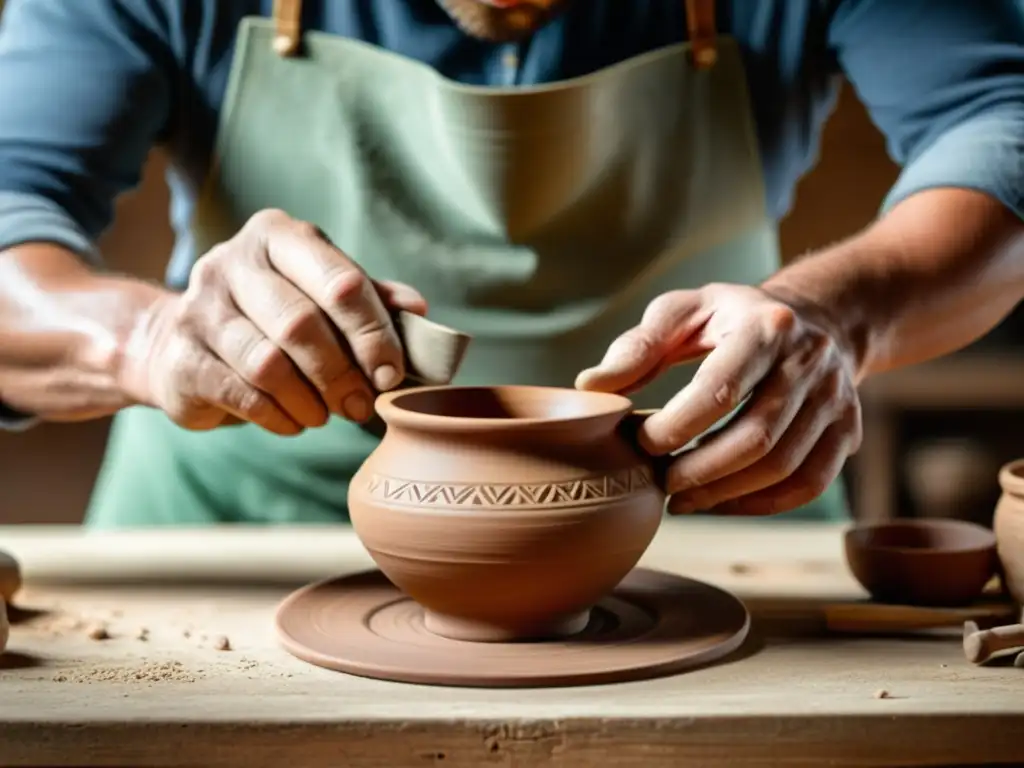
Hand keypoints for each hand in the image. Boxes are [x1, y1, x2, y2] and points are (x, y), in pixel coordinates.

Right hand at [119, 209, 426, 434]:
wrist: (181, 342)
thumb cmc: (273, 318)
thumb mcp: (322, 296)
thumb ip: (370, 299)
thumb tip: (418, 311)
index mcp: (280, 236)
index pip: (340, 282)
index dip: (373, 333)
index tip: (391, 374)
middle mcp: (234, 261)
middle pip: (302, 324)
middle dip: (342, 374)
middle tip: (362, 405)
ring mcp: (198, 306)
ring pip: (268, 364)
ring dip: (310, 400)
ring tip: (326, 414)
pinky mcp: (180, 356)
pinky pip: (241, 394)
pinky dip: (278, 416)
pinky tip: (295, 420)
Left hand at [576, 283, 861, 515]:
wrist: (813, 319)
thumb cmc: (729, 318)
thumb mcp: (682, 312)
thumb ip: (637, 347)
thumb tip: (590, 388)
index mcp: (767, 326)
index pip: (722, 389)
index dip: (678, 426)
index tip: (643, 443)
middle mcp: (811, 362)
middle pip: (757, 438)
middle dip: (701, 470)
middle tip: (660, 483)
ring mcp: (836, 400)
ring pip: (784, 468)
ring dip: (726, 493)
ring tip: (681, 499)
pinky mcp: (847, 430)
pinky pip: (808, 484)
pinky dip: (760, 504)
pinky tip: (719, 503)